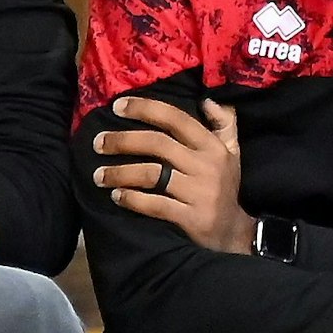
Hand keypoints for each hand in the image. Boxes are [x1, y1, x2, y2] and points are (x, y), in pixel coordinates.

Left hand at [93, 98, 252, 253]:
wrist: (234, 233)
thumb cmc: (224, 186)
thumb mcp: (231, 152)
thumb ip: (223, 123)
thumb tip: (206, 99)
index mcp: (212, 146)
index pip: (176, 119)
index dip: (145, 109)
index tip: (117, 106)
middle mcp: (206, 165)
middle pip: (157, 144)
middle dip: (122, 141)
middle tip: (98, 144)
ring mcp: (200, 192)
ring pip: (151, 174)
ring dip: (119, 173)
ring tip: (98, 175)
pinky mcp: (192, 218)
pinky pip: (155, 205)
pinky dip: (132, 199)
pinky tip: (116, 196)